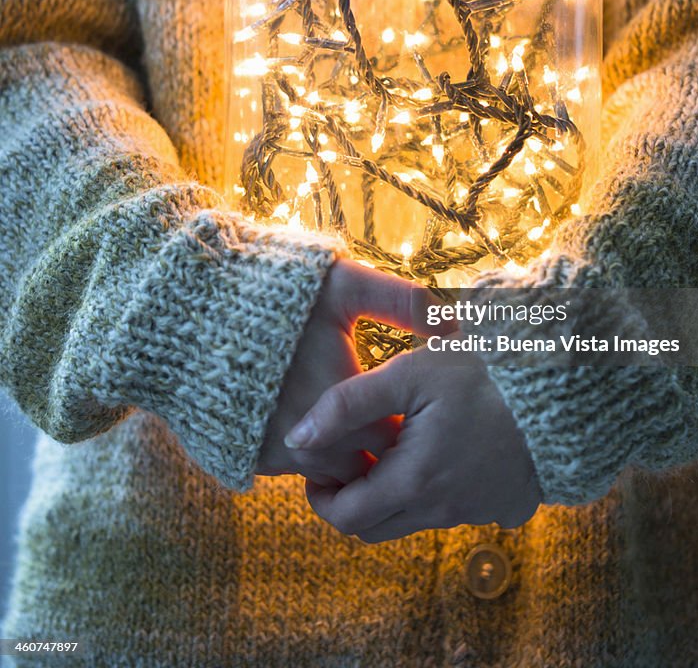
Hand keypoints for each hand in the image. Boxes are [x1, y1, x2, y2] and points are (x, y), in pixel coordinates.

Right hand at [254, 258, 429, 488]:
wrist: (188, 315)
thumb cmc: (273, 293)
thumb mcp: (341, 284)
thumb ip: (400, 301)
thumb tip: (450, 319)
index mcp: (347, 400)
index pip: (396, 437)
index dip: (404, 421)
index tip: (408, 403)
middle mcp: (317, 440)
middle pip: (367, 463)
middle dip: (378, 446)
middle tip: (383, 415)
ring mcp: (279, 454)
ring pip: (331, 473)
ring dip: (344, 454)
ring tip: (349, 418)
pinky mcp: (250, 458)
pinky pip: (295, 469)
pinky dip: (309, 453)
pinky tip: (308, 417)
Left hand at [283, 340, 541, 541]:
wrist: (564, 389)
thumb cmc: (485, 374)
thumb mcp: (410, 374)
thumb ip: (348, 405)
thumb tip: (296, 438)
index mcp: (414, 482)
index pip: (345, 519)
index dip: (320, 497)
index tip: (318, 466)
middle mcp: (443, 510)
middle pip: (375, 528)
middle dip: (351, 500)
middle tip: (349, 457)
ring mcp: (475, 512)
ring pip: (412, 519)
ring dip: (392, 492)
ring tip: (394, 440)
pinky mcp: (502, 505)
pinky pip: (452, 510)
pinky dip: (431, 489)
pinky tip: (438, 446)